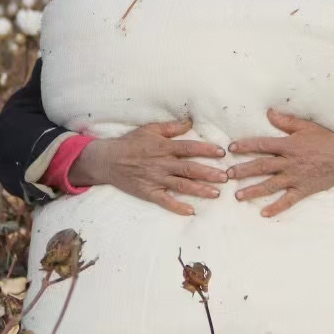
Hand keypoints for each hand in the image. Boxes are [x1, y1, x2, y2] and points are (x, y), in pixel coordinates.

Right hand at [68, 119, 227, 215]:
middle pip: (189, 169)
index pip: (189, 148)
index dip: (206, 150)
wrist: (107, 160)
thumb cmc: (130, 143)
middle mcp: (161, 164)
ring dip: (200, 190)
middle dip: (209, 173)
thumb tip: (190, 122)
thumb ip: (171, 127)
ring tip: (216, 193)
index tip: (222, 153)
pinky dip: (177, 206)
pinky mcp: (148, 192)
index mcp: (163, 147)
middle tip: (226, 177)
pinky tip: (191, 211)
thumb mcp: (149, 129)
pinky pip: (165, 201)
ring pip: (181, 185)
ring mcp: (155, 179)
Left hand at [226, 109, 333, 216]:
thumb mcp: (307, 127)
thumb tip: (269, 112)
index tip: (231, 148)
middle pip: (262, 167)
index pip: (263, 145)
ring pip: (271, 185)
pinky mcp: (304, 190)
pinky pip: (288, 201)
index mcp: (289, 145)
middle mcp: (290, 162)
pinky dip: (276, 207)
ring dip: (253, 191)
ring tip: (238, 196)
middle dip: (243, 171)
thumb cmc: (326, 141)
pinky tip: (264, 213)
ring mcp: (296, 178)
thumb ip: (286, 122)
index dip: (246, 146)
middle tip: (227, 175)